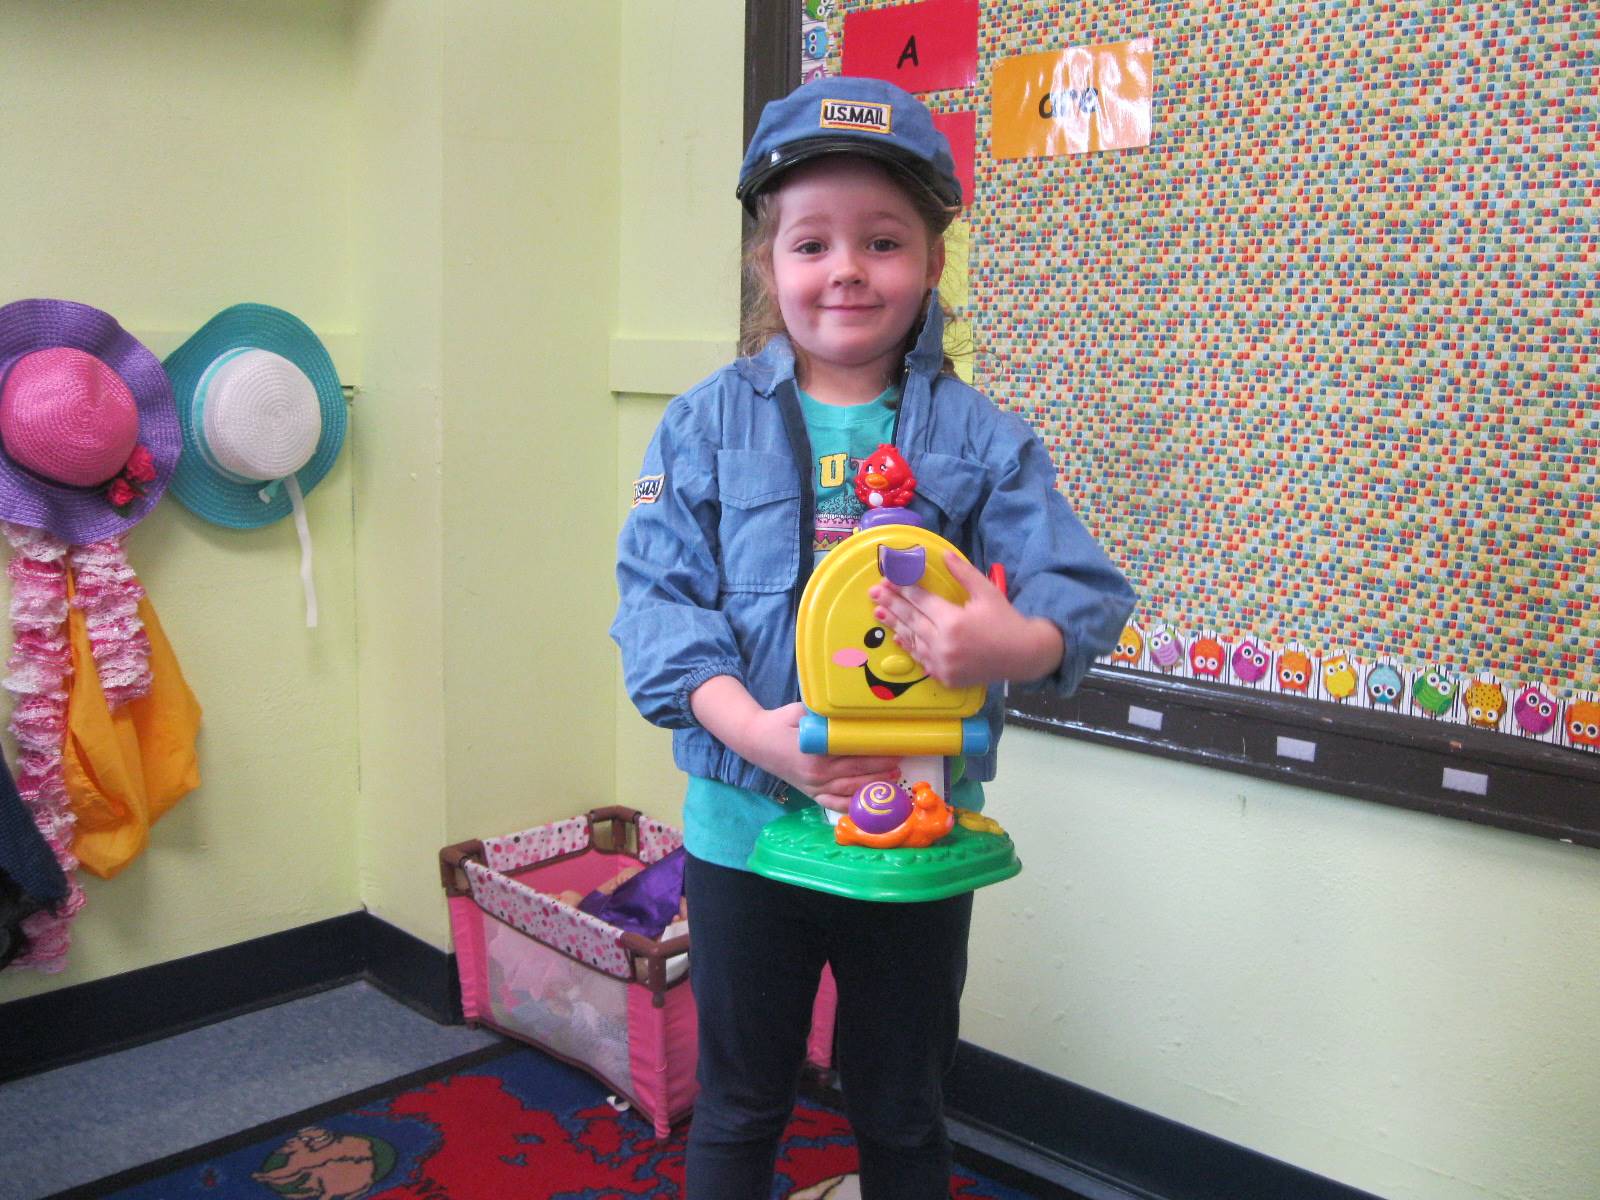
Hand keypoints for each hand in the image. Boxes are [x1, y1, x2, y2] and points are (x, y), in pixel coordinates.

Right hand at [689, 677, 898, 812]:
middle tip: (901, 763)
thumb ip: (824, 715)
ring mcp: (813, 787)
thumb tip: (850, 711)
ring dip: (872, 787)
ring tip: (893, 781)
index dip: (876, 752)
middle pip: (856, 774)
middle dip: (881, 769)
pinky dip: (852, 806)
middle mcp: (816, 775)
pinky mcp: (810, 794)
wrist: (755, 742)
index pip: (854, 755)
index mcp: (816, 754)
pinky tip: (868, 803)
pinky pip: (834, 804)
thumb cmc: (780, 723)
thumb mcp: (801, 711)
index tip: (894, 746)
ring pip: (849, 791)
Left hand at [869, 552, 1064, 687]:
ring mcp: (943, 663)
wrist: (1023, 656)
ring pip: (912, 639)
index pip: (921, 600)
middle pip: (911, 619)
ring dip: (895, 624)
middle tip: (874, 593)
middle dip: (891, 604)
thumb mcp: (986, 591)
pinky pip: (921, 659)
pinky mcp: (945, 676)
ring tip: (879, 613)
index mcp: (953, 621)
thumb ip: (963, 573)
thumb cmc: (1005, 620)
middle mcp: (944, 644)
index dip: (903, 587)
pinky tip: (897, 636)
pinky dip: (909, 645)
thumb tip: (944, 554)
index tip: (888, 578)